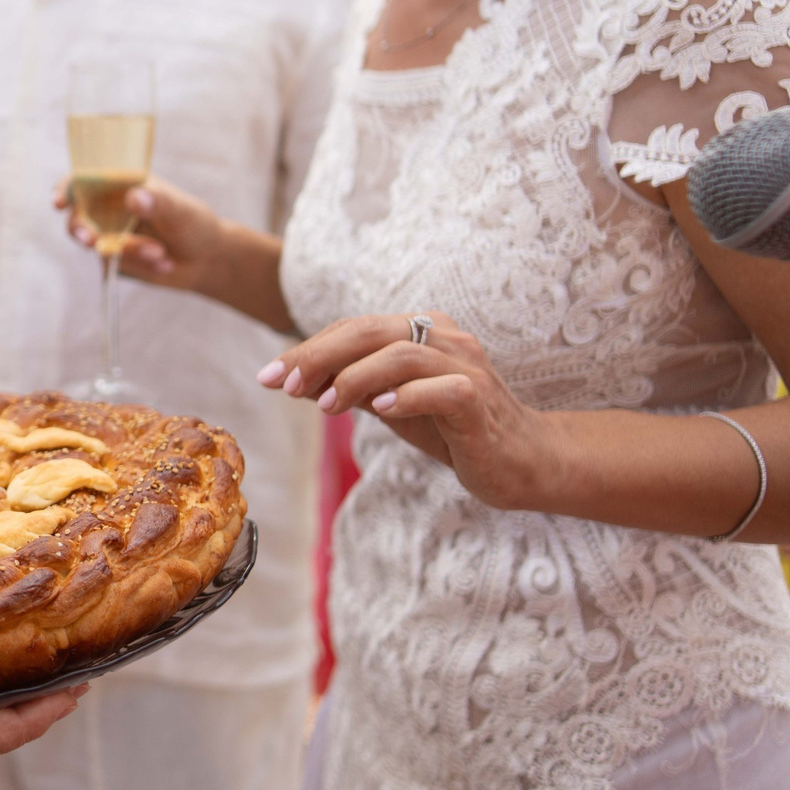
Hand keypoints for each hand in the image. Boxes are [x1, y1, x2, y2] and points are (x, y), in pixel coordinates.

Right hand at [56, 174, 223, 290]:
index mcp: (120, 184)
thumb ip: (158, 202)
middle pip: (77, 216)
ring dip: (129, 251)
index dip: (65, 189)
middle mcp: (108, 209)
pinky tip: (164, 264)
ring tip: (160, 253)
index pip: (83, 180)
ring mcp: (109, 236)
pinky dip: (140, 265)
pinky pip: (114, 265)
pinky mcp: (115, 261)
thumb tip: (133, 198)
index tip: (59, 203)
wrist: (205, 260)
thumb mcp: (180, 210)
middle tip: (92, 241)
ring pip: (98, 245)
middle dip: (81, 229)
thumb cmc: (194, 224)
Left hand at [260, 311, 566, 510]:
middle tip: (283, 385)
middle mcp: (444, 338)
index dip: (307, 349)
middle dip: (318, 357)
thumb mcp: (394, 404)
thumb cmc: (454, 430)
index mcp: (420, 331)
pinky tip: (379, 410)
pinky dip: (407, 396)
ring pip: (401, 354)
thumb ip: (353, 387)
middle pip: (369, 331)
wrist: (521, 461)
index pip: (352, 328)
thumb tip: (296, 379)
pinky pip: (443, 388)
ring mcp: (466, 365)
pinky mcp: (481, 399)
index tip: (268, 376)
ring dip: (355, 377)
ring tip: (325, 406)